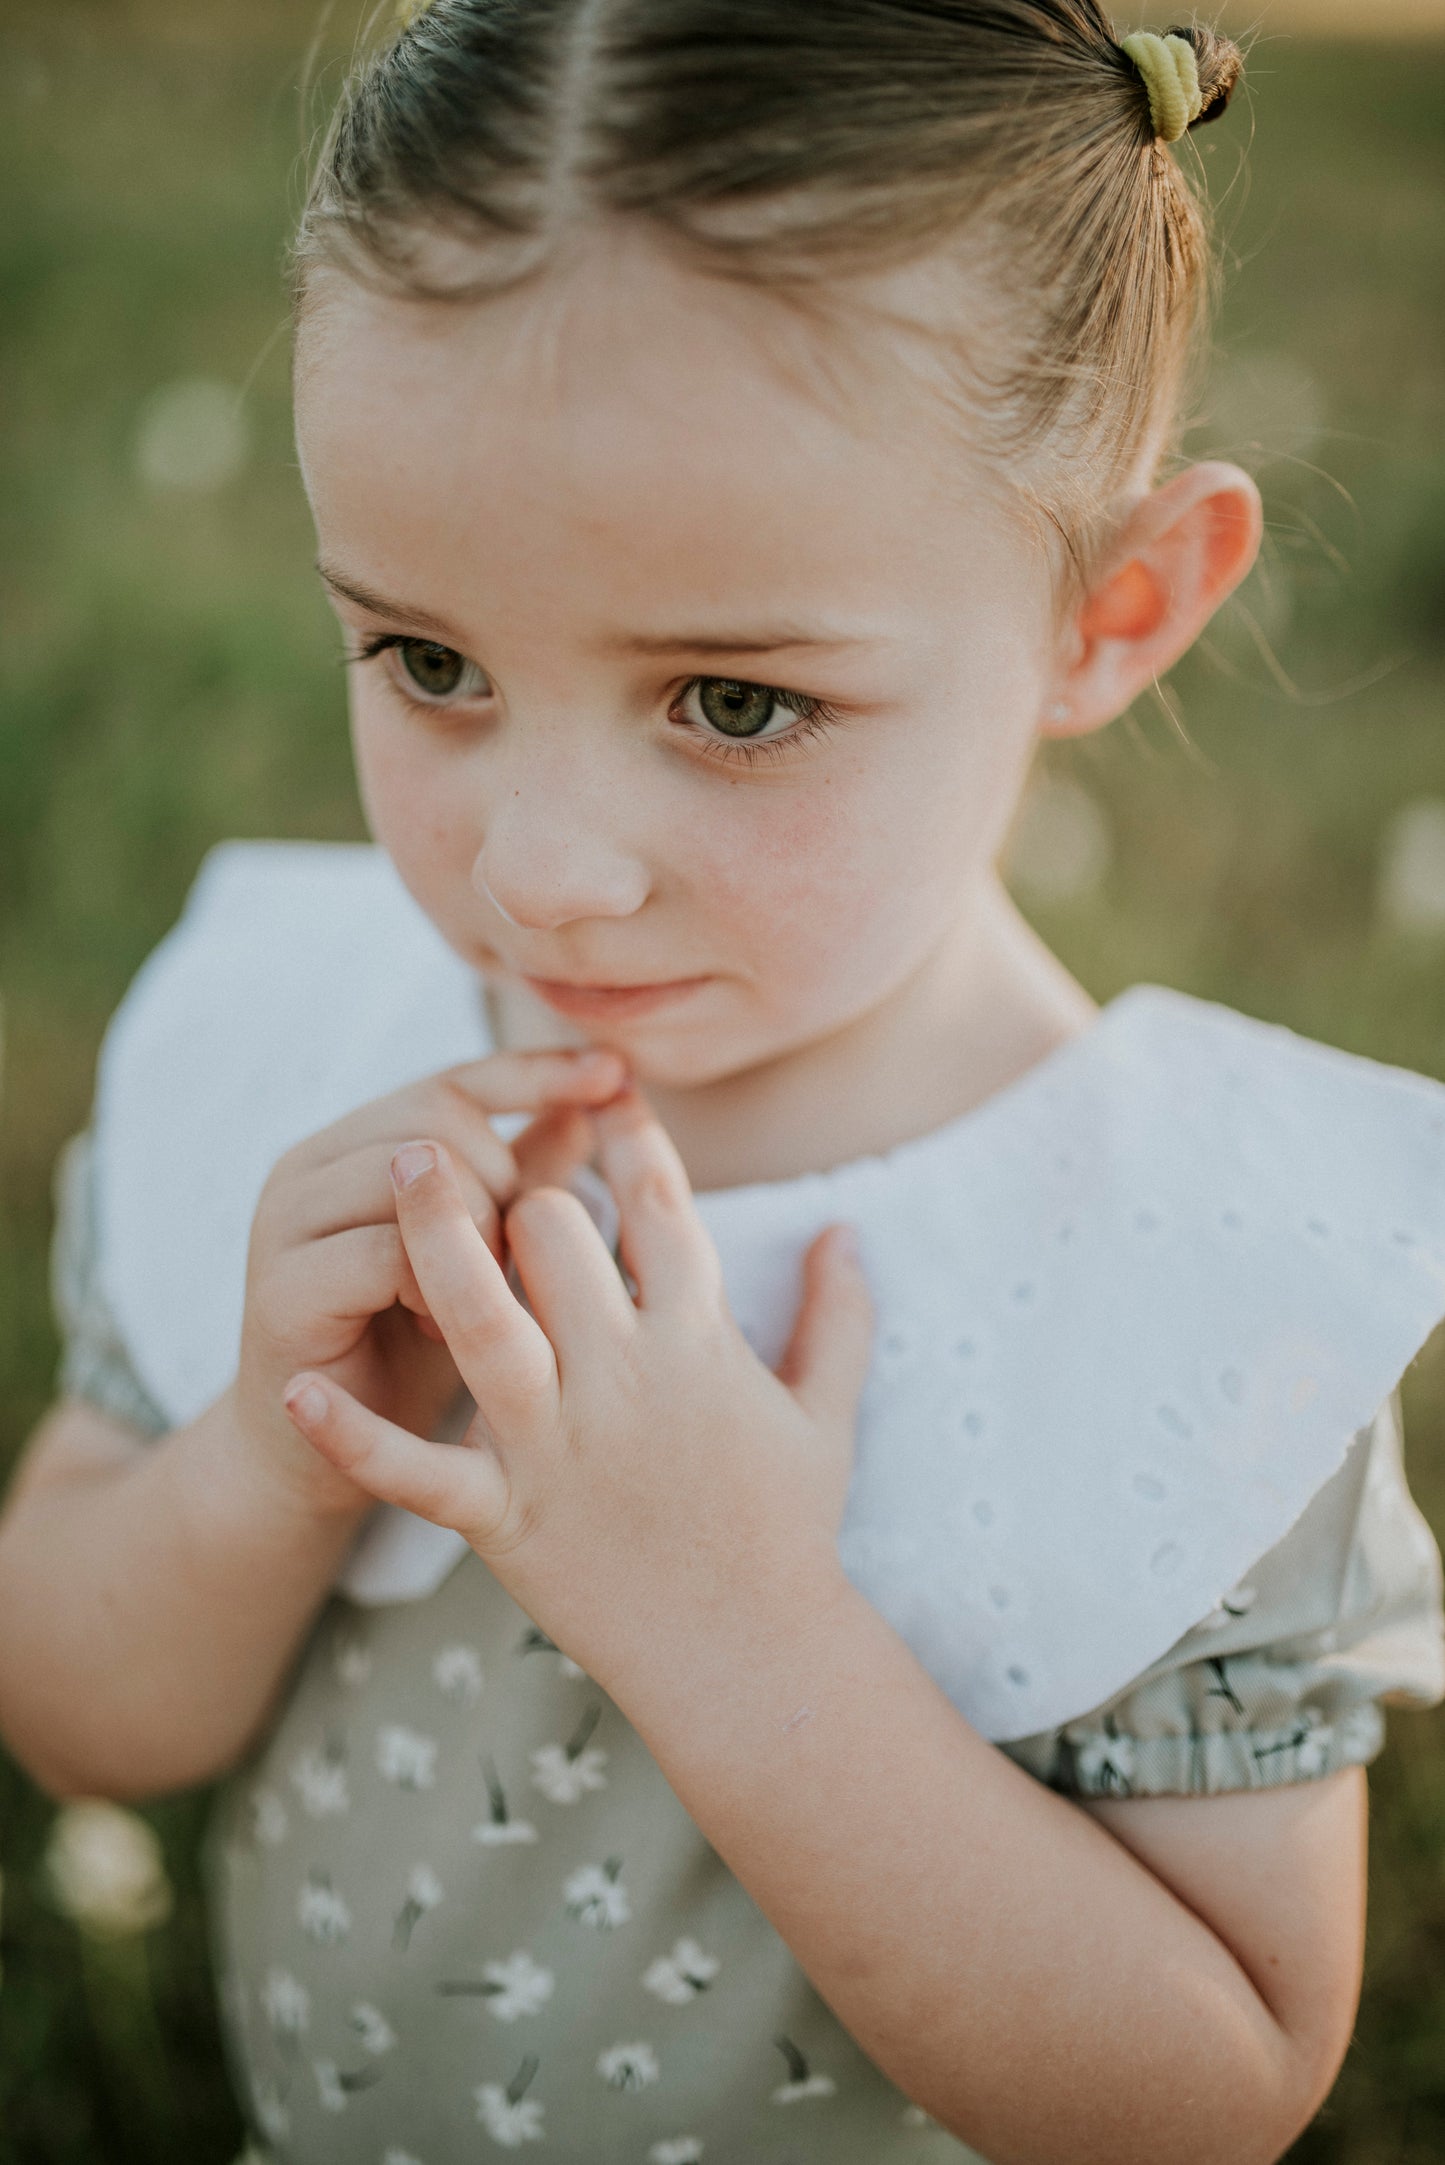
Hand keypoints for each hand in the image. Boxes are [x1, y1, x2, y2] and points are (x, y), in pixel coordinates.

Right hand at [232, 1047, 626, 1517]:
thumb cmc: (409, 1353)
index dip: (536, 1073)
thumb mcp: (482, 1256)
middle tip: (519, 1256)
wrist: (311, 1466)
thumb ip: (525, 1178)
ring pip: (411, 1176)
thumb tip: (601, 1099)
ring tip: (489, 1293)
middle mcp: (307, 1167)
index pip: (455, 1080)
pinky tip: (449, 1331)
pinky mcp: (282, 1290)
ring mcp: (284, 1224)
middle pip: (437, 1118)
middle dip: (504, 1178)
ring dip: (474, 1230)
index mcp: (355, 1145)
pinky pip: (385, 1254)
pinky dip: (437, 1288)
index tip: (617, 1075)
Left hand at [281, 1091, 873, 1693]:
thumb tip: (847, 1230)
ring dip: (435, 1237)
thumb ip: (842, 1314)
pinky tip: (298, 1389)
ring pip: (482, 1319)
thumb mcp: (828, 1414)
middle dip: (518, 1189)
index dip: (628, 1137)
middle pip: (554, 1239)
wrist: (753, 1660)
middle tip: (481, 1163)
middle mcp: (625, 1379)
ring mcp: (559, 1448)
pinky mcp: (507, 1519)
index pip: (657, 1206)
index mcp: (700, 1342)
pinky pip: (417, 1473)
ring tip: (395, 1163)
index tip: (603, 1092)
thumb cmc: (789, 1532)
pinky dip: (356, 1437)